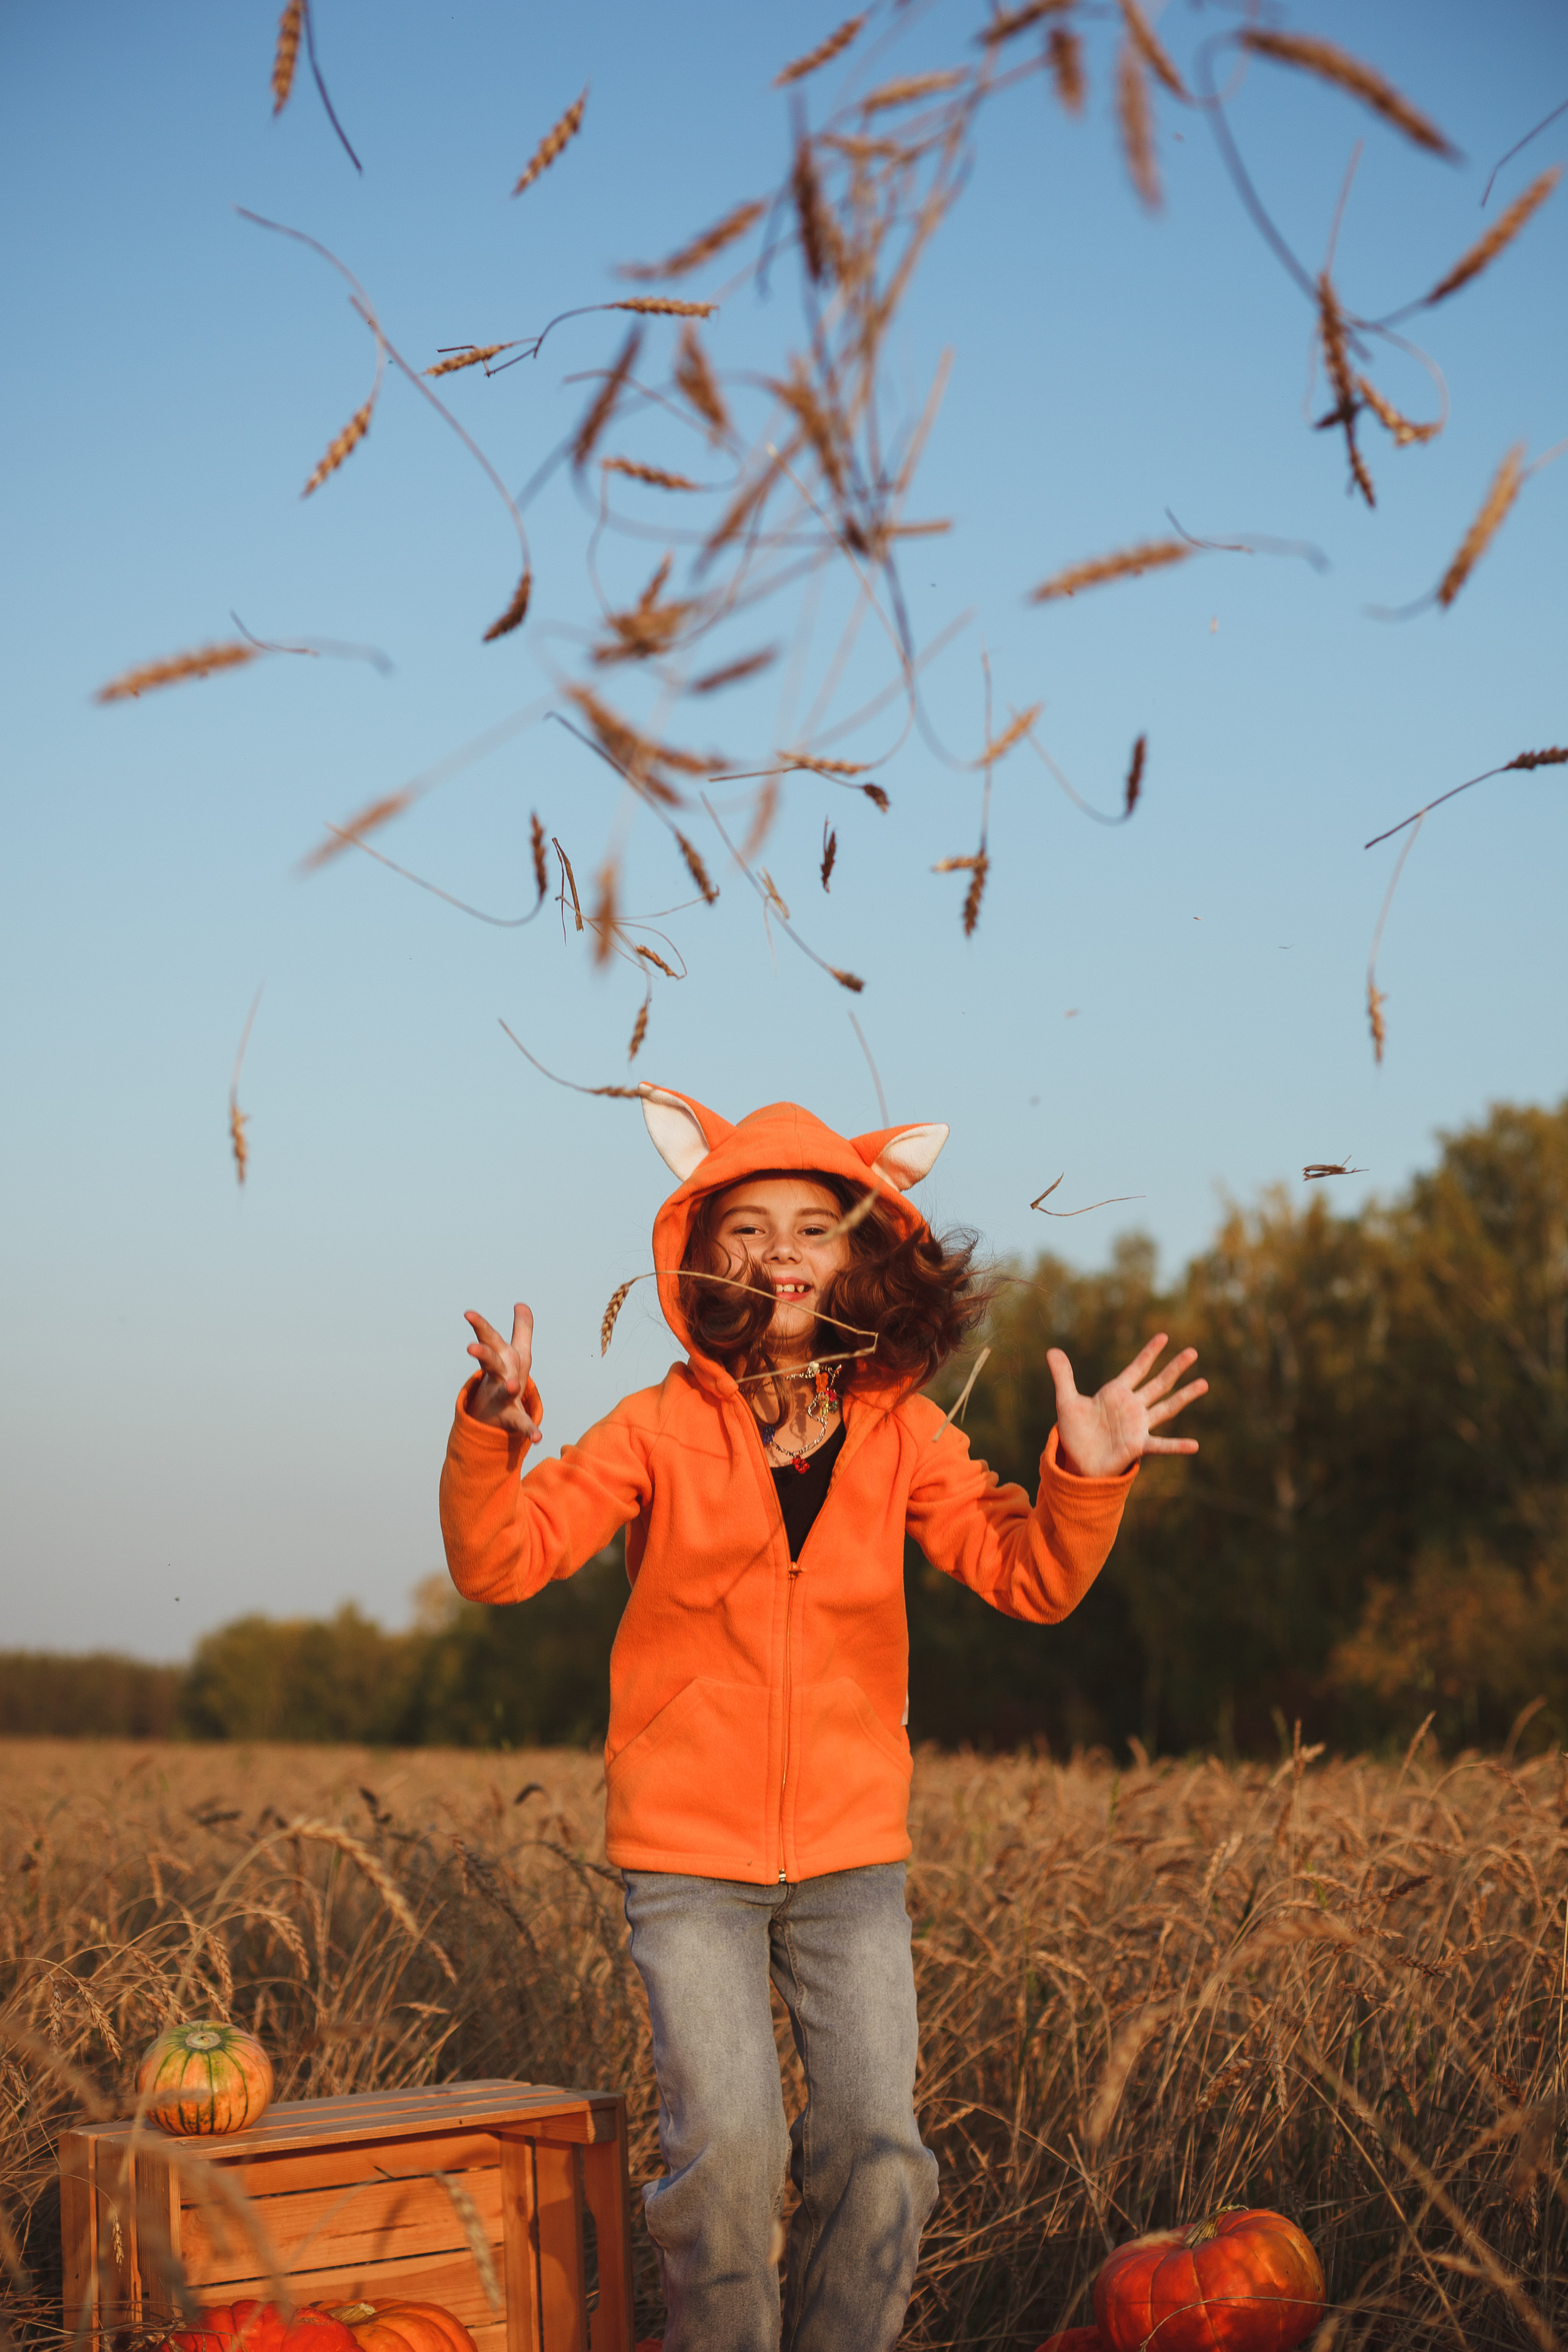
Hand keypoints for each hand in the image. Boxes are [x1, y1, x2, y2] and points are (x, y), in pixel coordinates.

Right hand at [463, 1303, 541, 1440]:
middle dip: (482, 1354)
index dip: (479, 1325)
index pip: (488, 1339)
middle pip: (490, 1362)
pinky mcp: (512, 1417)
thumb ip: (521, 1328)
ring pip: (502, 1392)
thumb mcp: (516, 1351)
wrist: (492, 1415)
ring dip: (507, 1388)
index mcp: (500, 1359)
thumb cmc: (506, 1376)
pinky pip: (521, 1423)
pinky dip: (529, 1430)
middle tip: (470, 1348)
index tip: (467, 1313)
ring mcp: (503, 1398)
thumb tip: (521, 1304)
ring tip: (513, 1386)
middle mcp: (498, 1377)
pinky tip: (538, 1437)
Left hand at [1046, 1332, 1205, 1478]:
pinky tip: (1194, 1445)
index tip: (1164, 1336)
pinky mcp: (1137, 1446)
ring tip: (1204, 1383)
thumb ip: (1063, 1376)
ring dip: (1184, 1396)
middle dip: (1174, 1367)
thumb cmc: (1075, 1432)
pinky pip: (1160, 1445)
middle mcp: (1132, 1407)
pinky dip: (1176, 1446)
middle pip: (1158, 1383)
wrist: (1077, 1461)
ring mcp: (1138, 1426)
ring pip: (1166, 1407)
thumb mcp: (1066, 1401)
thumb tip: (1051, 1350)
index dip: (1149, 1353)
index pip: (1137, 1368)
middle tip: (1193, 1351)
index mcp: (1116, 1393)